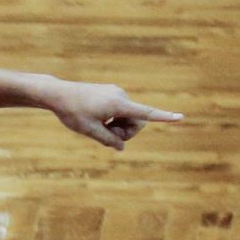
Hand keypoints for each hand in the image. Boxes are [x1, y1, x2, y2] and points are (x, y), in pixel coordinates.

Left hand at [46, 78, 182, 150]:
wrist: (58, 94)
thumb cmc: (72, 112)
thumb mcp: (89, 131)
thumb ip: (108, 140)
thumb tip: (122, 147)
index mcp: (118, 104)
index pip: (145, 113)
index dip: (163, 117)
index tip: (181, 118)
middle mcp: (121, 96)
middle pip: (138, 121)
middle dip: (126, 132)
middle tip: (107, 137)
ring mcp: (117, 93)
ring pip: (129, 116)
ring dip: (119, 126)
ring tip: (99, 127)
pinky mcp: (112, 93)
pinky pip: (121, 111)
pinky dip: (114, 119)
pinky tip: (98, 118)